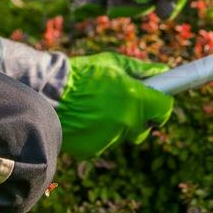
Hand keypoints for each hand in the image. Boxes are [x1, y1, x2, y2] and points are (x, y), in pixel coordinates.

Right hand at [55, 52, 174, 157]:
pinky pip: (102, 143)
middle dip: (138, 118)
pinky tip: (83, 119)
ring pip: (121, 135)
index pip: (165, 110)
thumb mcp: (113, 63)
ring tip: (94, 107)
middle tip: (123, 104)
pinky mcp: (93, 150)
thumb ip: (140, 69)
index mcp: (137, 99)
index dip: (161, 104)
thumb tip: (162, 71)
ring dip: (115, 125)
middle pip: (144, 128)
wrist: (48, 92)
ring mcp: (110, 139)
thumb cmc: (83, 74)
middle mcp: (127, 122)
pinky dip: (96, 134)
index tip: (156, 100)